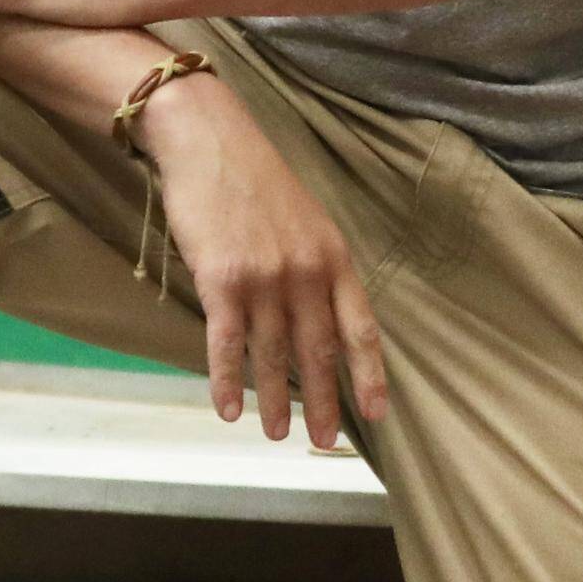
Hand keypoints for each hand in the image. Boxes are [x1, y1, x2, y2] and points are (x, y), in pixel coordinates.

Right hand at [139, 75, 387, 453]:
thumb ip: (314, 267)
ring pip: (274, 355)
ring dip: (275, 402)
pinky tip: (228, 410)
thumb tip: (315, 318)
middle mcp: (306, 272)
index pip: (360, 328)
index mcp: (333, 257)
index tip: (375, 413)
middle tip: (325, 442)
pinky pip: (227, 344)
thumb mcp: (305, 220)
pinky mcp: (222, 280)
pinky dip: (227, 381)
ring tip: (275, 434)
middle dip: (324, 403)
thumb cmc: (253, 178)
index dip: (369, 375)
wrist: (207, 139)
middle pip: (320, 352)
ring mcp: (265, 278)